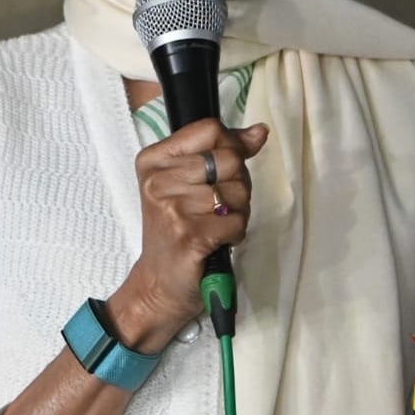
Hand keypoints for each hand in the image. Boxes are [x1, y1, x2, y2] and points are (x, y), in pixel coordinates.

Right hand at [110, 119, 269, 347]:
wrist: (159, 284)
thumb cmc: (176, 231)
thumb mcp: (190, 183)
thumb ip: (224, 151)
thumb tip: (259, 131)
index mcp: (154, 160)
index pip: (211, 130)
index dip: (231, 148)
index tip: (222, 172)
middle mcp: (158, 180)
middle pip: (230, 159)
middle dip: (237, 184)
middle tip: (218, 206)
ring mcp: (172, 208)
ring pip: (238, 191)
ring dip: (237, 212)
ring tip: (214, 224)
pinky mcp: (189, 235)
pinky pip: (237, 221)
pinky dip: (236, 233)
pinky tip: (217, 240)